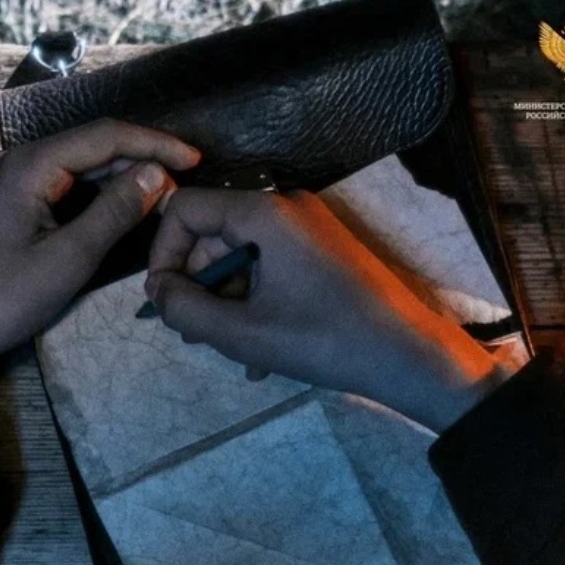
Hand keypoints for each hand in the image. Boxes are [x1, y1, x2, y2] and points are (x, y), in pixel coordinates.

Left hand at [0, 120, 199, 415]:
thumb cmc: (5, 299)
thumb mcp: (70, 258)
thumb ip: (115, 212)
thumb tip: (156, 174)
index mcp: (30, 165)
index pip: (105, 136)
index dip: (154, 144)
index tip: (194, 160)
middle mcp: (20, 160)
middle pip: (94, 144)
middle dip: (142, 158)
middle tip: (185, 182)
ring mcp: (14, 179)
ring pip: (82, 163)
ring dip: (124, 174)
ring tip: (165, 193)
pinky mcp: (15, 200)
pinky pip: (66, 182)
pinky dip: (100, 190)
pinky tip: (127, 203)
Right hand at [143, 188, 513, 431]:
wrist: (408, 355)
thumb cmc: (326, 340)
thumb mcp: (244, 333)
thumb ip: (186, 310)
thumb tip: (156, 291)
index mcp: (264, 213)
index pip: (186, 208)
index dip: (163, 254)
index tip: (165, 301)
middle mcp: (286, 208)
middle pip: (214, 235)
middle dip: (199, 287)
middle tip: (196, 336)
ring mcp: (308, 229)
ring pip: (242, 259)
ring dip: (230, 305)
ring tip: (238, 356)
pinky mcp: (323, 252)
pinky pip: (271, 268)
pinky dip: (258, 304)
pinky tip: (263, 355)